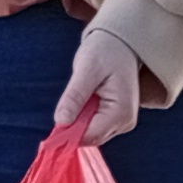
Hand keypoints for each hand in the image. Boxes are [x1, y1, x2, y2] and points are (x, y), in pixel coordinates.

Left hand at [49, 25, 147, 145]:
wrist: (121, 44)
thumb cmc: (105, 51)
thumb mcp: (86, 70)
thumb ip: (74, 96)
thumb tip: (60, 122)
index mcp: (121, 112)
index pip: (89, 136)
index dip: (69, 131)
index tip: (57, 116)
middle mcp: (125, 123)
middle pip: (90, 138)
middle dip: (74, 124)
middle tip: (71, 98)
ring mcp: (123, 123)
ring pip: (91, 134)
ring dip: (79, 119)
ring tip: (82, 94)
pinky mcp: (117, 120)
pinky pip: (95, 127)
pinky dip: (84, 117)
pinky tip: (87, 98)